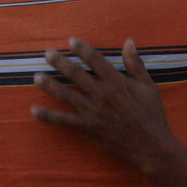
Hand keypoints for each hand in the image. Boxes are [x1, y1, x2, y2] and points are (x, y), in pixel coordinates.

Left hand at [32, 38, 175, 173]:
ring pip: (66, 94)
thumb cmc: (152, 115)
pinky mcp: (88, 127)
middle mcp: (101, 93)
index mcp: (116, 82)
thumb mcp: (148, 86)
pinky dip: (48, 116)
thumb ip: (135, 64)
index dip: (82, 49)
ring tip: (36, 77)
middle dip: (60, 62)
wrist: (151, 146)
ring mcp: (93, 111)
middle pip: (75, 73)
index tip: (71, 41)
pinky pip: (64, 121)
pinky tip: (34, 110)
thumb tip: (128, 41)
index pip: (95, 60)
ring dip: (49, 85)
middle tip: (47, 53)